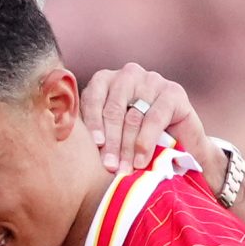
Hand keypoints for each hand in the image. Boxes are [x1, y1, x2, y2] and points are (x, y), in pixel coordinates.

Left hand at [81, 62, 220, 184]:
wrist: (181, 149)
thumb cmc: (137, 145)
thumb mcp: (112, 137)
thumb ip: (92, 135)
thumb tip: (64, 146)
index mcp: (107, 82)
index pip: (93, 97)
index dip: (92, 122)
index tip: (95, 146)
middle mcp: (128, 76)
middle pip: (113, 109)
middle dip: (110, 142)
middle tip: (110, 167)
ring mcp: (152, 81)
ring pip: (133, 115)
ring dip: (127, 146)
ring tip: (125, 169)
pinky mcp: (173, 92)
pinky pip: (154, 117)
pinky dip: (146, 141)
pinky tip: (142, 160)